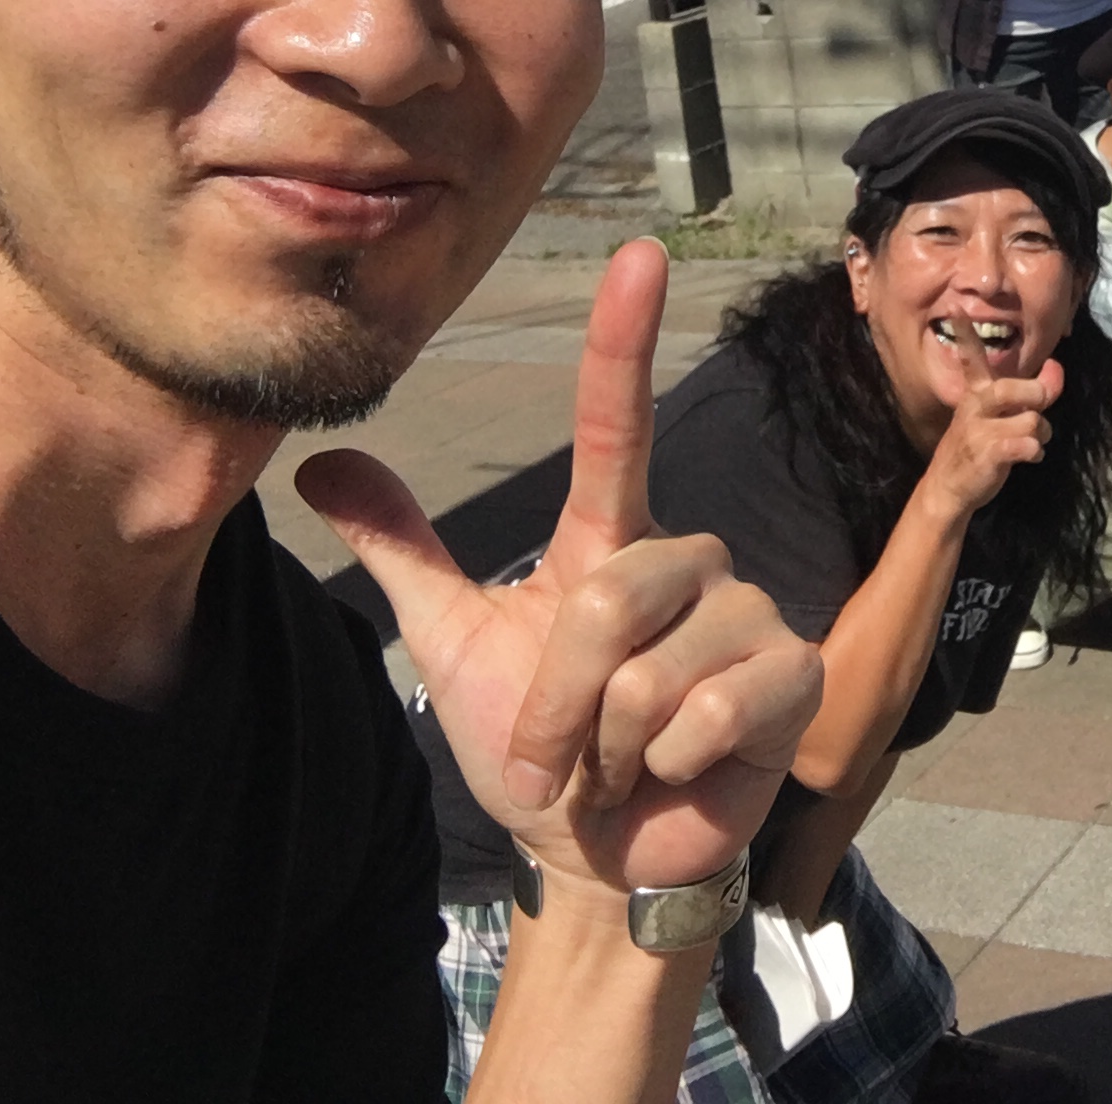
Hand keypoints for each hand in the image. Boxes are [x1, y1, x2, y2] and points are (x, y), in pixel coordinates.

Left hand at [298, 240, 822, 902]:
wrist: (602, 857)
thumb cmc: (541, 748)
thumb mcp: (455, 644)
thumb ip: (403, 551)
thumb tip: (320, 461)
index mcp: (611, 539)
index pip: (614, 426)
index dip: (622, 342)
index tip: (637, 254)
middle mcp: (687, 558)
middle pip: (607, 599)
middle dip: (556, 705)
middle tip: (555, 756)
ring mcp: (748, 613)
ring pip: (649, 669)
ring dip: (606, 745)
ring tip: (623, 764)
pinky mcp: (790, 675)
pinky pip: (706, 710)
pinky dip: (667, 763)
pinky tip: (680, 772)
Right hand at [918, 321, 1062, 527]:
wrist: (949, 489)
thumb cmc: (977, 448)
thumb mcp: (997, 417)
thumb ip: (1028, 394)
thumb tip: (1056, 371)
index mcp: (975, 393)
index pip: (971, 358)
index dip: (966, 335)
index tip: (959, 308)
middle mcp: (975, 406)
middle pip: (1013, 387)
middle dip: (1036, 394)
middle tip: (1040, 405)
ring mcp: (979, 430)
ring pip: (1032, 419)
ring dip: (1041, 433)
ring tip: (1032, 442)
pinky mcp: (989, 453)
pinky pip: (1029, 444)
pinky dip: (1036, 451)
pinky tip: (1029, 456)